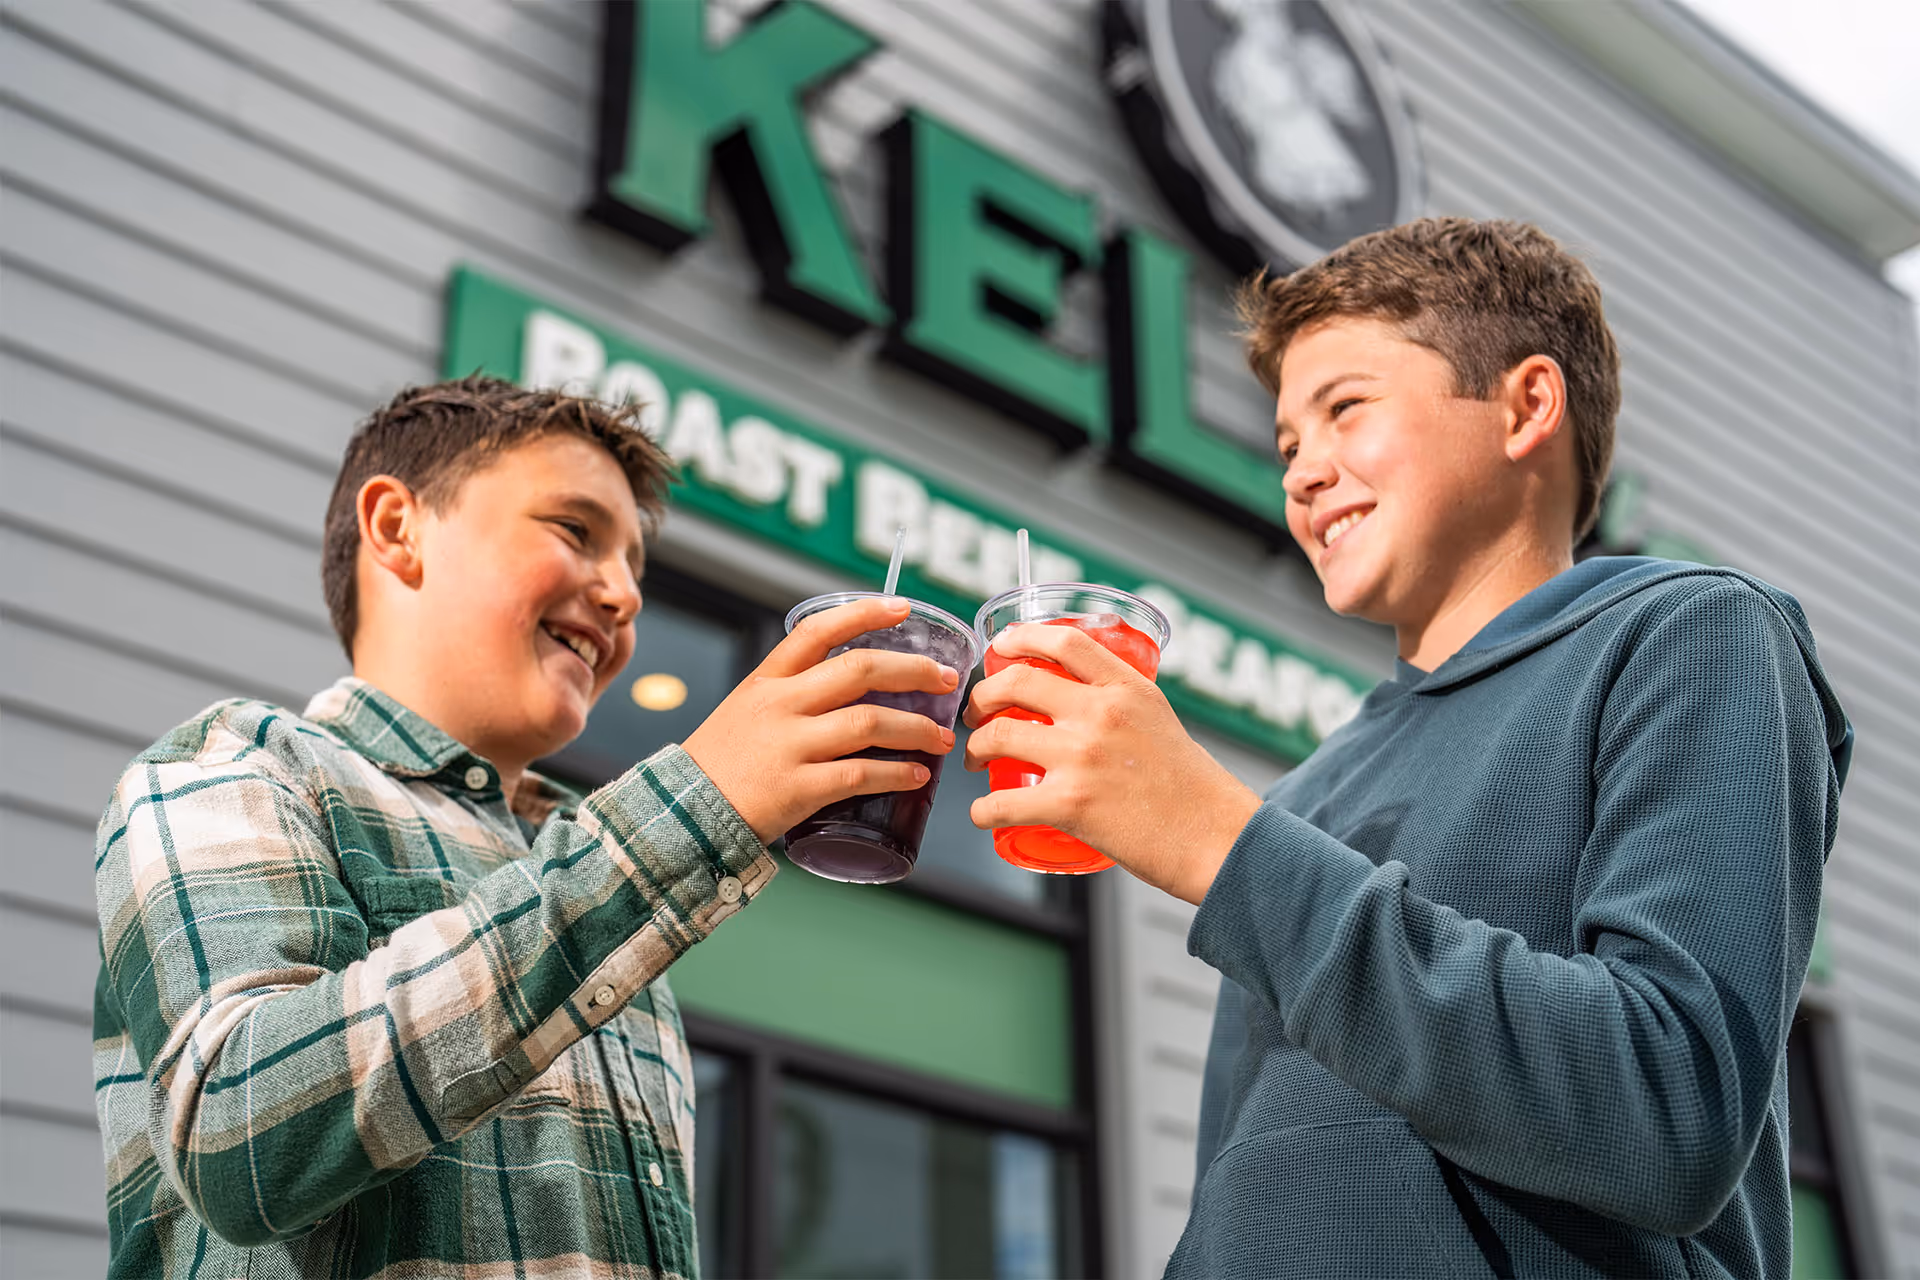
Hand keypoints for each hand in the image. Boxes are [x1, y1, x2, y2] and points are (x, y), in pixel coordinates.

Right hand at [684, 597, 958, 843]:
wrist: (682, 813)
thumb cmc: (724, 760)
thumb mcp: (748, 708)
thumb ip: (793, 693)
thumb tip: (856, 684)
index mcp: (767, 679)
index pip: (818, 630)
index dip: (864, 613)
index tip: (904, 608)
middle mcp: (779, 705)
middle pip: (860, 671)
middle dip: (914, 672)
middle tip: (945, 680)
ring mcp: (788, 746)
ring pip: (870, 723)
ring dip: (917, 730)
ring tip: (941, 739)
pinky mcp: (797, 789)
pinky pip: (860, 775)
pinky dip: (897, 775)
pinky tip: (917, 777)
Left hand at [963, 623, 1261, 904]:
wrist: (1218, 840)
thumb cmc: (1194, 789)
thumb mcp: (1160, 721)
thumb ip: (1122, 705)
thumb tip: (1081, 703)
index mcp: (1127, 688)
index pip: (1063, 641)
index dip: (1021, 638)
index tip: (1001, 648)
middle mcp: (1101, 714)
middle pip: (1016, 682)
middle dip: (982, 696)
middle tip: (976, 714)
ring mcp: (1083, 758)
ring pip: (997, 737)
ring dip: (973, 748)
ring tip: (975, 760)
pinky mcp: (1071, 804)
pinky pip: (1001, 802)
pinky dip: (980, 810)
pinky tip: (982, 814)